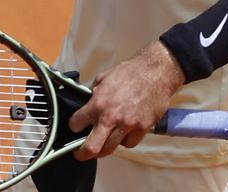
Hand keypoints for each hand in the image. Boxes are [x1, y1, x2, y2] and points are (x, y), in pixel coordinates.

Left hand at [67, 41, 184, 159]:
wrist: (154, 73)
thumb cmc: (129, 73)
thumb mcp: (103, 78)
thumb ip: (94, 93)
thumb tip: (89, 101)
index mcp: (97, 103)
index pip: (77, 124)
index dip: (74, 126)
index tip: (75, 127)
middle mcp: (111, 117)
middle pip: (92, 147)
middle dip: (83, 153)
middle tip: (80, 154)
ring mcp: (127, 125)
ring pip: (110, 149)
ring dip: (104, 149)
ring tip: (102, 145)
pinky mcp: (142, 129)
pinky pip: (129, 144)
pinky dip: (125, 141)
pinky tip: (124, 133)